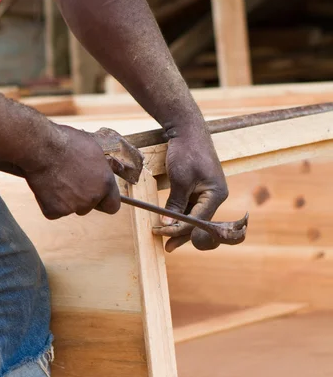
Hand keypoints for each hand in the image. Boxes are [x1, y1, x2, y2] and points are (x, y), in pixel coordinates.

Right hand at [24, 123, 120, 218]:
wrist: (41, 147)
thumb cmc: (65, 142)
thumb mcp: (93, 150)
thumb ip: (99, 169)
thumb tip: (99, 173)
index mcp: (105, 183)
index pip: (113, 205)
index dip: (104, 201)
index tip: (98, 197)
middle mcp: (92, 198)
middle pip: (89, 206)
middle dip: (82, 198)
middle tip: (70, 181)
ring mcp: (73, 206)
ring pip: (71, 208)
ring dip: (65, 199)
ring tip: (56, 179)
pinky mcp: (55, 211)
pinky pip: (53, 211)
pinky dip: (48, 202)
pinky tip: (45, 186)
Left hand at [153, 127, 227, 251]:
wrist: (188, 129)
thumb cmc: (186, 151)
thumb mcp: (180, 179)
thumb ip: (175, 204)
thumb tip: (168, 225)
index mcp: (216, 194)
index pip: (197, 221)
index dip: (178, 230)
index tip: (160, 233)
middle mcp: (216, 197)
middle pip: (199, 223)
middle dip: (182, 235)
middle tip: (166, 247)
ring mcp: (209, 194)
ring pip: (194, 217)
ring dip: (180, 227)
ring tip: (165, 239)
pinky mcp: (200, 190)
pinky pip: (191, 208)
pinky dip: (180, 216)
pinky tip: (169, 223)